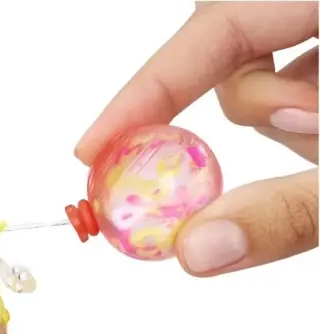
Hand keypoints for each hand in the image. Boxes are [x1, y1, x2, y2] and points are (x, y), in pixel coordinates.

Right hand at [75, 1, 317, 275]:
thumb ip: (287, 213)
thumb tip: (194, 253)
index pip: (218, 23)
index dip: (149, 87)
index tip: (93, 148)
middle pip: (237, 48)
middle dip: (256, 110)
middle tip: (302, 144)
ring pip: (271, 74)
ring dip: (292, 126)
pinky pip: (296, 85)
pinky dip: (301, 126)